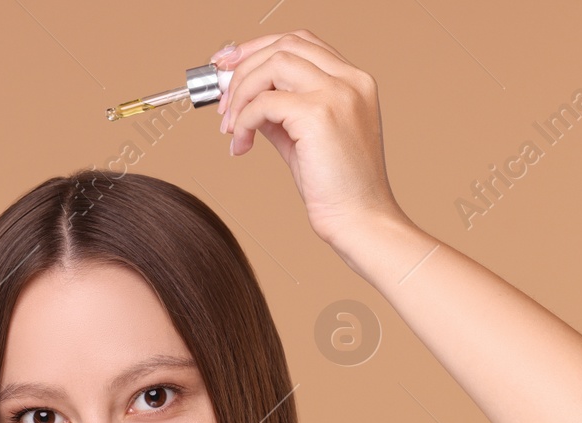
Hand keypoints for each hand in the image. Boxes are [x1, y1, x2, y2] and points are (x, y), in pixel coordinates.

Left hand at [212, 30, 407, 248]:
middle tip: (221, 99)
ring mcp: (337, 94)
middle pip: (285, 44)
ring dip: (241, 93)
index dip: (259, 48)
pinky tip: (240, 144)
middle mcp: (350, 80)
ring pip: (273, 64)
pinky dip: (244, 121)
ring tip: (230, 127)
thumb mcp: (305, 139)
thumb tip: (246, 101)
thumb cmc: (339, 189)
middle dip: (243, 66)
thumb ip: (281, 113)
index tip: (230, 66)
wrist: (360, 221)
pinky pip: (264, 103)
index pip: (301, 41)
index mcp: (354, 81)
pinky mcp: (319, 115)